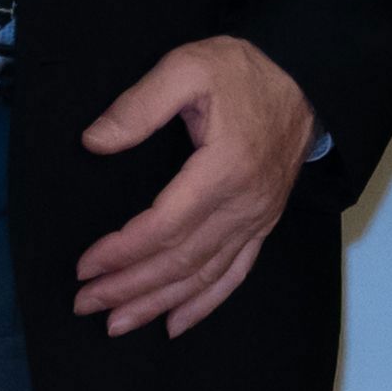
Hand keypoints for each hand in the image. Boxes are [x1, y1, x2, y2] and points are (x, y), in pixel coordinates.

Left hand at [74, 37, 317, 338]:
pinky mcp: (264, 223)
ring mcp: (258, 218)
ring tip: (117, 322)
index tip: (86, 266)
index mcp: (224, 169)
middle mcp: (244, 204)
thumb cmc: (244, 70)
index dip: (122, 252)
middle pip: (181, 261)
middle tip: (86, 303)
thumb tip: (94, 142)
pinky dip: (205, 303)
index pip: (164, 227)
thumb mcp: (187, 68)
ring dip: (159, 303)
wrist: (306, 76)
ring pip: (205, 275)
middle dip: (130, 287)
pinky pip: (235, 273)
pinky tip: (175, 322)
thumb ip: (139, 105)